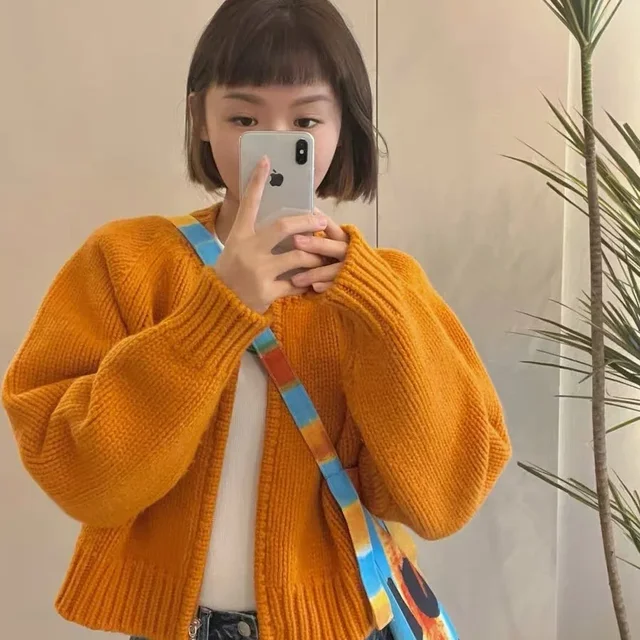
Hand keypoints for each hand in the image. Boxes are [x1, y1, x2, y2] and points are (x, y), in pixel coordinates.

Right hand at [214, 157, 328, 312]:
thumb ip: (253, 237)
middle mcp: (248, 251)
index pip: (249, 203)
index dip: (257, 181)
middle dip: (307, 221)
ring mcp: (259, 272)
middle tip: (321, 220)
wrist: (218, 310)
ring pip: (299, 257)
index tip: (267, 161)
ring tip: (322, 257)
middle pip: (284, 227)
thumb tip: (283, 224)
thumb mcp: (234, 251)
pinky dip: (307, 283)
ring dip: (315, 257)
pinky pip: (297, 284)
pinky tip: (313, 283)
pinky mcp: (267, 292)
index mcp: (238, 237)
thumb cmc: (229, 277)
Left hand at [290, 213, 348, 292]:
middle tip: (296, 240)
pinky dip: (326, 287)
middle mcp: (351, 253)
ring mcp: (351, 270)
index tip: (306, 214)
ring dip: (314, 273)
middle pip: (335, 247)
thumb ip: (329, 236)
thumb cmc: (352, 263)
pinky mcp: (350, 286)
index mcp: (347, 240)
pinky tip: (313, 288)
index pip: (333, 227)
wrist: (373, 285)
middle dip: (315, 244)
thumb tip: (309, 217)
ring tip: (295, 279)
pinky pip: (337, 286)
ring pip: (333, 269)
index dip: (321, 220)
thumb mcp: (342, 247)